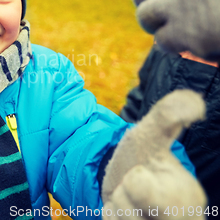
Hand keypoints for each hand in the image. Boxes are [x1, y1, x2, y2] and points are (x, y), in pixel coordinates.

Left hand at [102, 90, 206, 219]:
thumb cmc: (138, 158)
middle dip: (123, 202)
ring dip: (115, 211)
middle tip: (130, 192)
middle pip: (130, 217)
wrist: (118, 183)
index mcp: (186, 196)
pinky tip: (123, 218)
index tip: (140, 176)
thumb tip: (194, 102)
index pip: (139, 188)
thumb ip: (167, 117)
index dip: (133, 182)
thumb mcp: (149, 134)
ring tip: (128, 205)